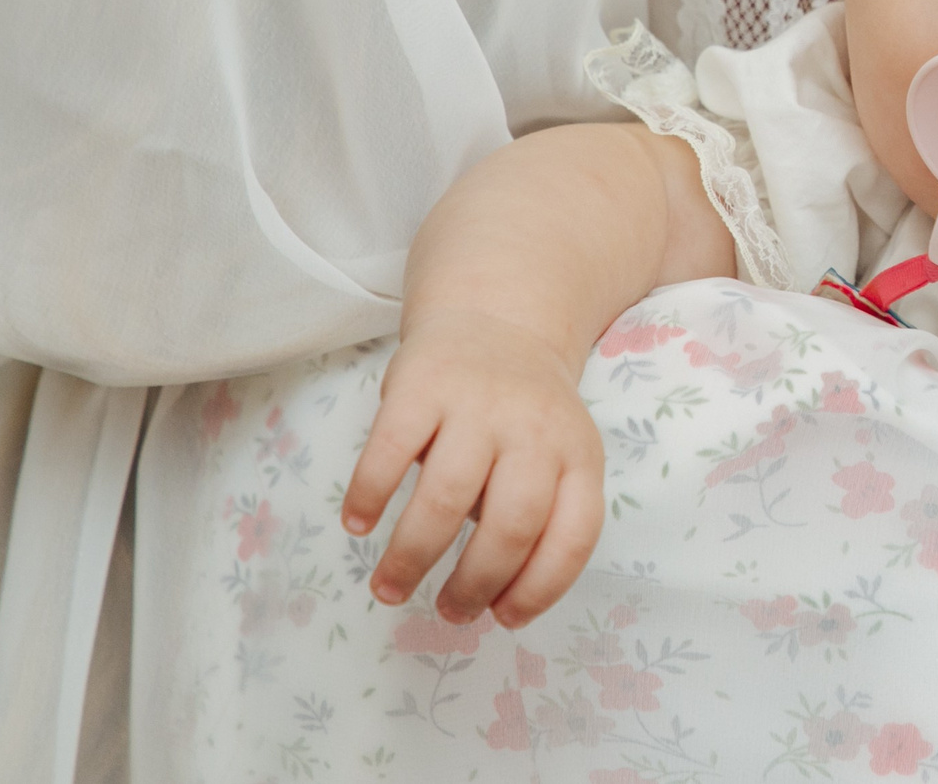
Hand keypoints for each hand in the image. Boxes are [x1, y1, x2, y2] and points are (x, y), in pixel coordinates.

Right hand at [343, 310, 604, 627]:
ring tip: (391, 588)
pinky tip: (359, 524)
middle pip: (512, 525)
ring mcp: (478, 404)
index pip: (575, 534)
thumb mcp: (559, 457)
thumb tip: (495, 601)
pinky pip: (390, 449)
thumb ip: (539, 517)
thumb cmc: (523, 417)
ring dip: (412, 556)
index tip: (503, 618)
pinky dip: (369, 495)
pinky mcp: (422, 384)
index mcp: (579, 455)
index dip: (541, 588)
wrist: (498, 319)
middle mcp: (535, 429)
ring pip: (447, 497)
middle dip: (474, 584)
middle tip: (448, 612)